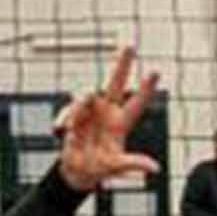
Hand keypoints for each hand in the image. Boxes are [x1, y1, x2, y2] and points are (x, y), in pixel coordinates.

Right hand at [57, 46, 166, 191]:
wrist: (77, 170)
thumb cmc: (100, 168)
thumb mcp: (117, 166)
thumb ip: (134, 164)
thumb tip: (155, 169)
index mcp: (121, 122)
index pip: (136, 102)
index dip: (146, 88)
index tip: (155, 71)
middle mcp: (107, 111)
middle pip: (116, 82)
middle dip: (122, 63)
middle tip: (130, 45)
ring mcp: (90, 110)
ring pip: (86, 95)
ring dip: (79, 107)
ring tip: (70, 126)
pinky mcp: (74, 113)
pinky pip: (69, 109)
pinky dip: (65, 118)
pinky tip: (60, 129)